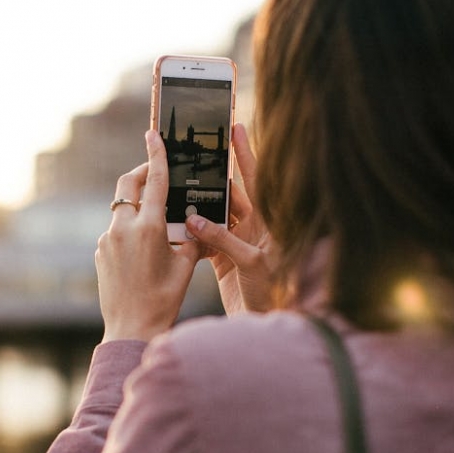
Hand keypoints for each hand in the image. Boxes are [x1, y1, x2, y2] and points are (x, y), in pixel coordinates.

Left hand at [96, 130, 202, 342]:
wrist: (131, 328)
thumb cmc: (164, 299)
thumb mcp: (186, 265)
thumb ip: (191, 237)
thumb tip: (194, 221)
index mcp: (150, 228)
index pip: (155, 181)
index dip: (156, 154)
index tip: (153, 134)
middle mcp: (123, 229)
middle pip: (128, 186)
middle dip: (141, 174)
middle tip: (155, 173)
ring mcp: (107, 240)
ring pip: (122, 210)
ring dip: (137, 207)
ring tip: (158, 223)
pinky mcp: (100, 252)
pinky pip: (116, 231)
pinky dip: (129, 230)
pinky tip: (143, 250)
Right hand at [185, 123, 276, 313]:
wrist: (267, 326)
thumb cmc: (274, 294)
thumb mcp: (252, 264)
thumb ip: (224, 241)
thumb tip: (195, 220)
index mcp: (269, 222)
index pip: (258, 179)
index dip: (247, 153)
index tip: (236, 126)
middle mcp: (255, 227)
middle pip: (232, 194)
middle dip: (213, 178)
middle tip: (194, 156)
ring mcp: (240, 242)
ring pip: (215, 216)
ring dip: (199, 207)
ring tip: (180, 190)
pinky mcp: (225, 260)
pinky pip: (206, 240)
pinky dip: (193, 235)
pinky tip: (179, 227)